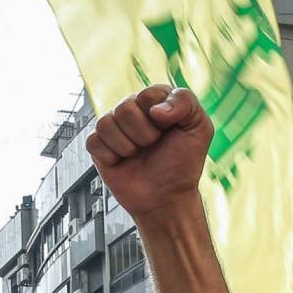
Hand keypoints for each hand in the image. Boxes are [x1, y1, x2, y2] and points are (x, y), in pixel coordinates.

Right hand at [86, 86, 212, 225]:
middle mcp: (134, 110)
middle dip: (143, 133)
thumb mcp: (199, 129)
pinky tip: (122, 161)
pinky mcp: (99, 147)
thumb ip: (185, 103)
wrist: (165, 199)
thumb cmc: (182, 164)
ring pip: (105, 123)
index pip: (148, 94)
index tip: (169, 130)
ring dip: (127, 146)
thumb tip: (155, 109)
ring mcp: (115, 128)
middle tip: (153, 145)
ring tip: (138, 154)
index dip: (159, 115)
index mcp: (157, 101)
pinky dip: (109, 156)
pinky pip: (93, 141)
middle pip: (124, 107)